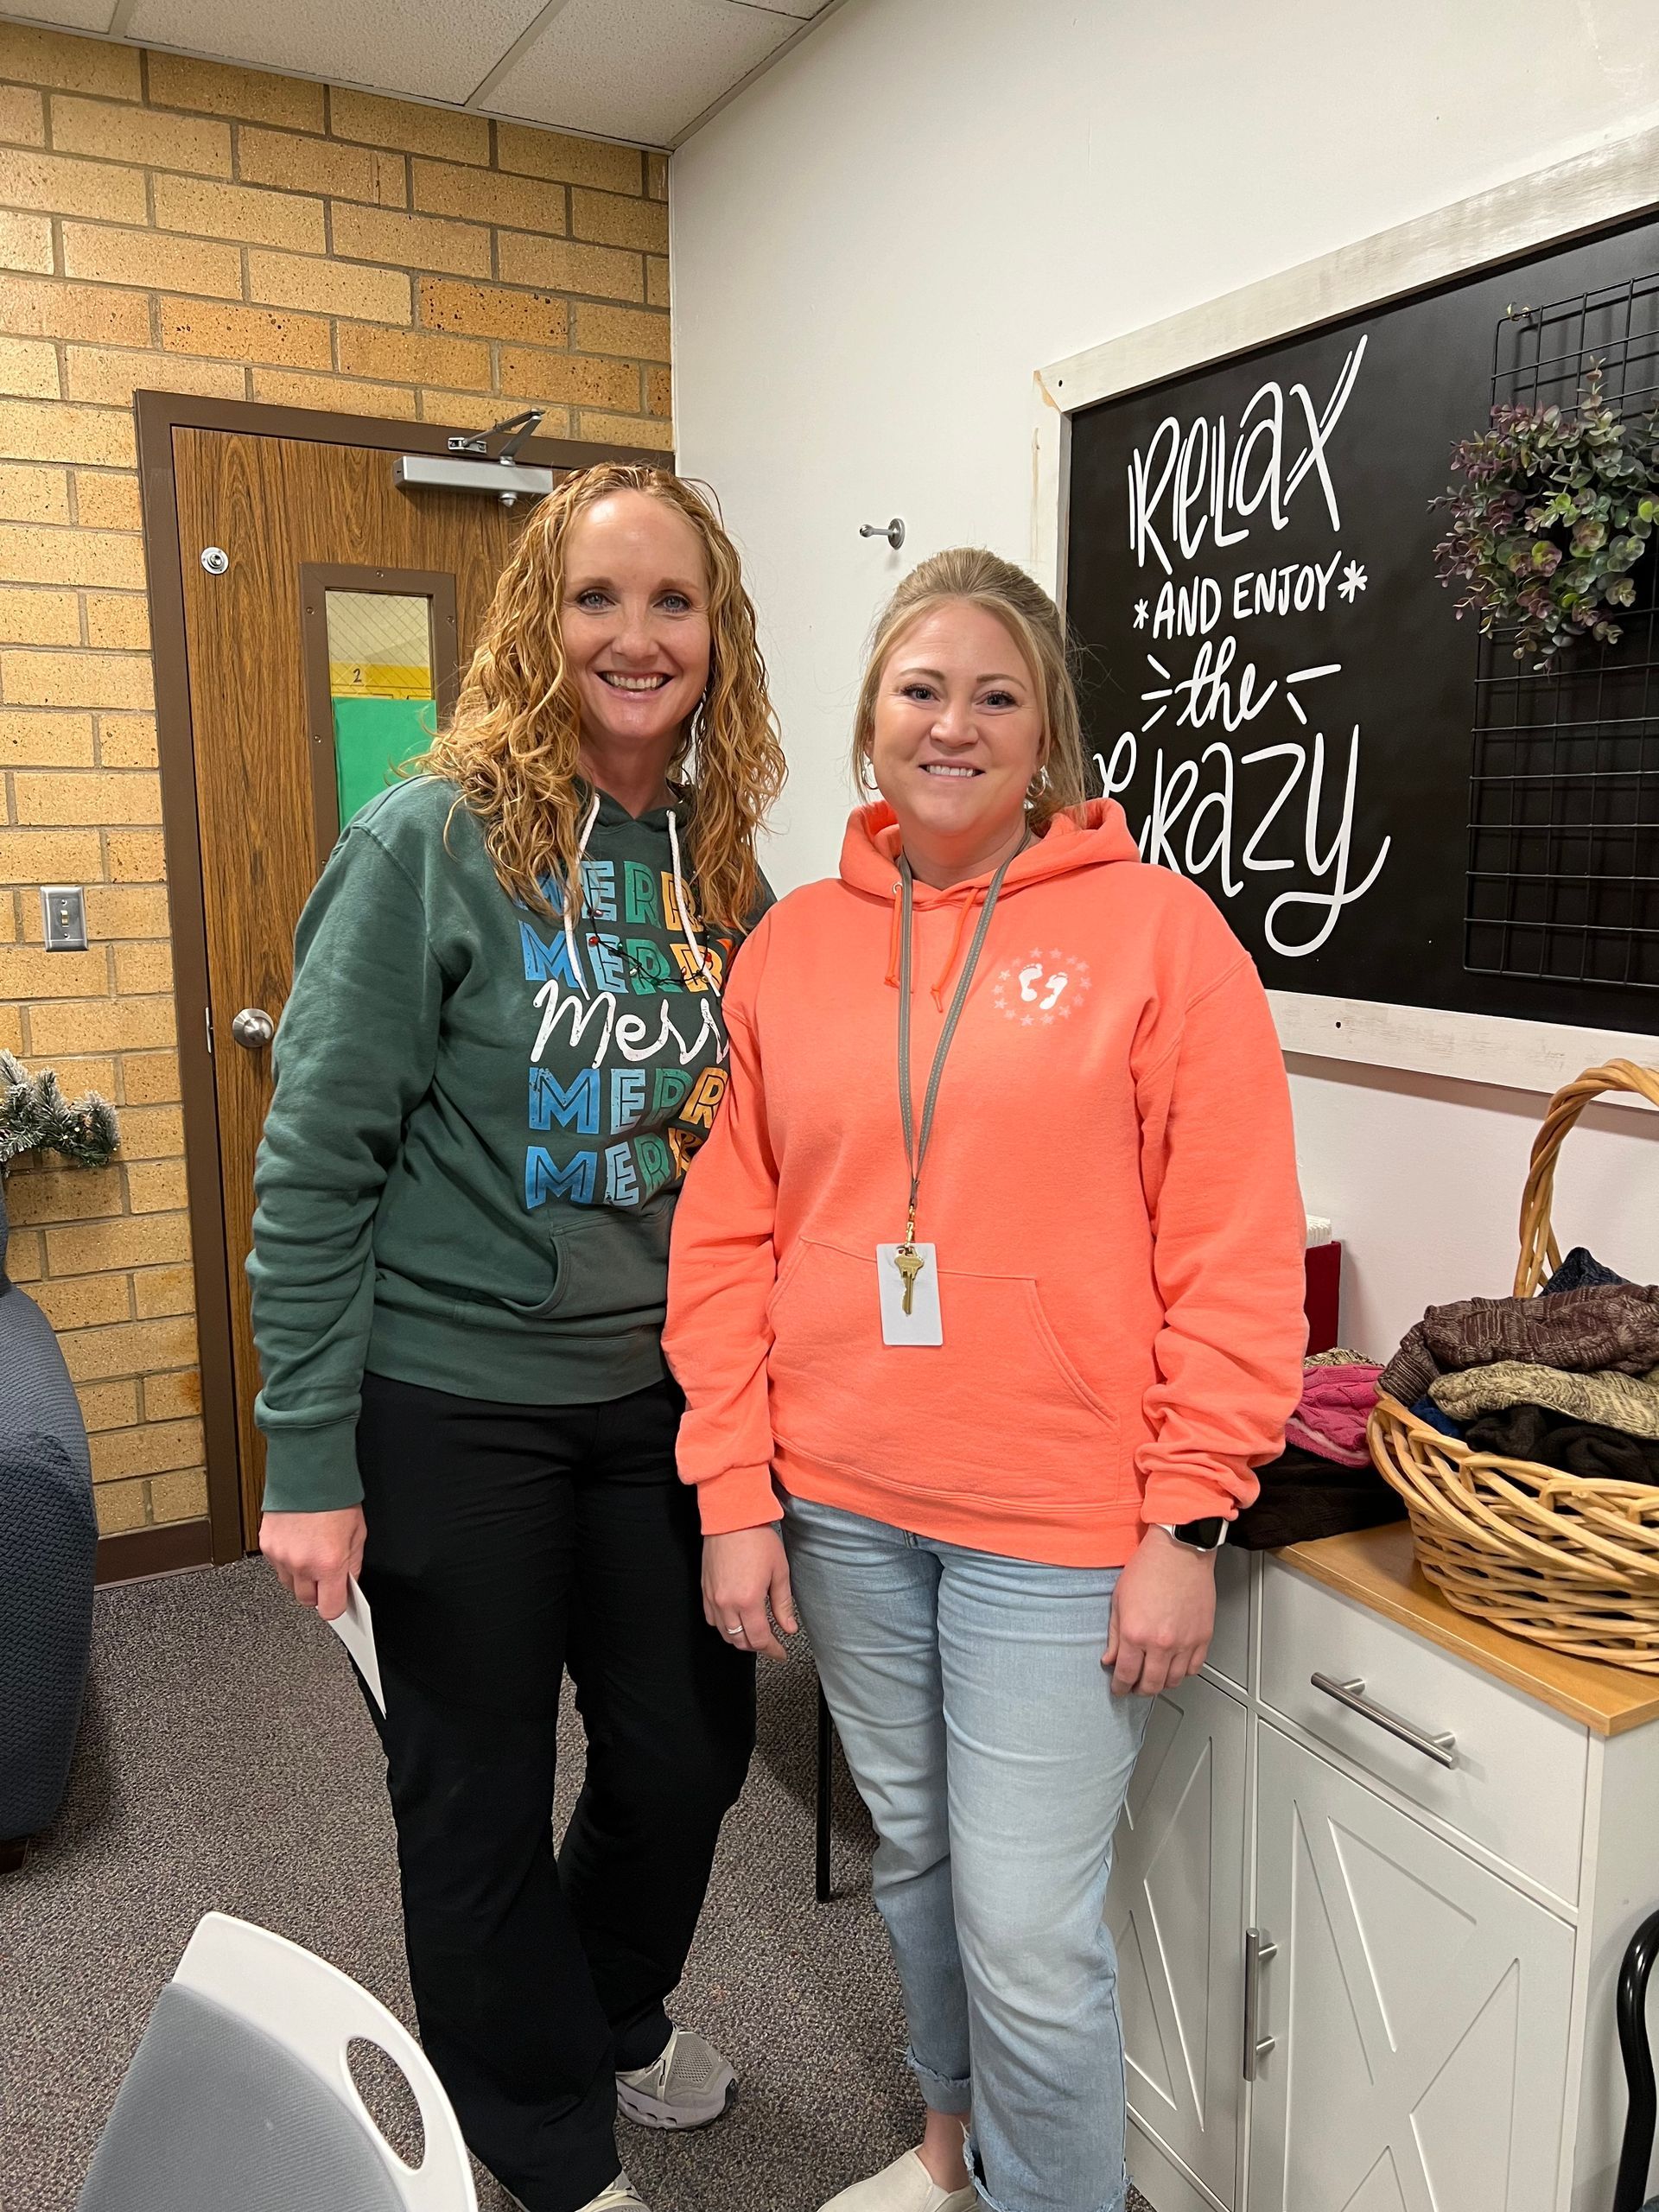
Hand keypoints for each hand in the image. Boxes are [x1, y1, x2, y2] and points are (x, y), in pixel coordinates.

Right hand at [260, 1506, 365, 1621]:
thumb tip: (348, 1583)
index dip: (335, 1606)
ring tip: (311, 1553)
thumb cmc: (336, 1498)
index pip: (329, 1609)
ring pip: (289, 1584)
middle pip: (306, 1600)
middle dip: (318, 1592)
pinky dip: (287, 1560)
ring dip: (301, 1577)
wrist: (309, 1472)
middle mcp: (302, 1564)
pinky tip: (298, 1542)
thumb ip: (352, 1564)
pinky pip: (277, 1565)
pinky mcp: (267, 1545)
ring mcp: (281, 1556)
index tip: (338, 1599)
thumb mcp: (358, 1533)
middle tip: (326, 1574)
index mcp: (328, 1563)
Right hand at [702, 1525, 796, 1661]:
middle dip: (757, 1646)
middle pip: (740, 1641)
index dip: (772, 1650)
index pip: (759, 1639)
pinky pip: (711, 1619)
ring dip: (740, 1638)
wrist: (731, 1518)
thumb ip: (783, 1605)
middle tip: (771, 1644)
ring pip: (724, 1633)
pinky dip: (724, 1626)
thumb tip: (789, 1628)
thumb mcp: (779, 1571)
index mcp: (748, 1600)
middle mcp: (726, 1603)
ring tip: (755, 1632)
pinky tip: (735, 1620)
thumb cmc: (757, 1539)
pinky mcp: (704, 1589)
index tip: (781, 1653)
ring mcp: (712, 1597)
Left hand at [1103, 1526, 1216, 1695]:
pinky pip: (1194, 1668)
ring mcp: (1184, 1642)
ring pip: (1173, 1681)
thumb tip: (1111, 1659)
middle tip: (1135, 1687)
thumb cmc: (1148, 1568)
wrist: (1179, 1551)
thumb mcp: (1119, 1600)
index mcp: (1135, 1634)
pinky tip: (1175, 1666)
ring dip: (1162, 1683)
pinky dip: (1183, 1672)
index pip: (1126, 1675)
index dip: (1120, 1687)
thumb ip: (1114, 1635)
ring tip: (1155, 1677)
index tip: (1119, 1688)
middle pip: (1151, 1684)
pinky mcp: (1203, 1637)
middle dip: (1140, 1690)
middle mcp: (1160, 1643)